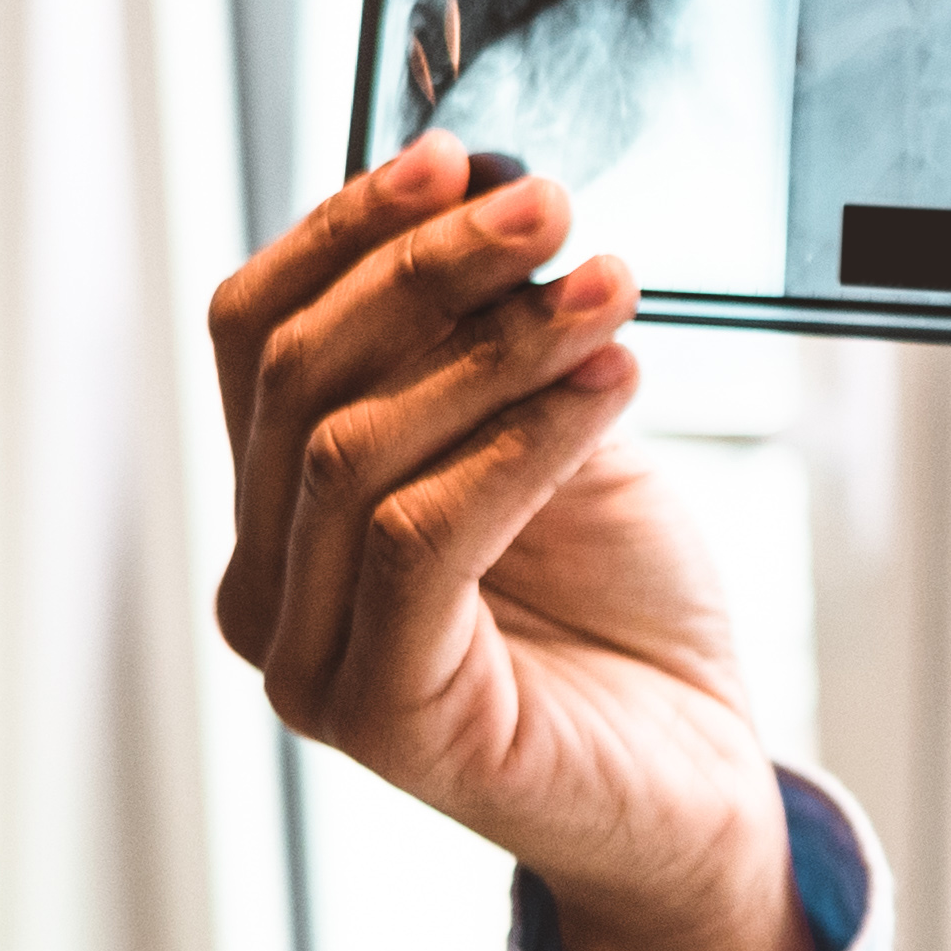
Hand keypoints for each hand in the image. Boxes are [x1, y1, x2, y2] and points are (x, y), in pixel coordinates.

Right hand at [206, 138, 808, 950]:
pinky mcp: (381, 713)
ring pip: (353, 448)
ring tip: (609, 290)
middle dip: (425, 269)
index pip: (255, 336)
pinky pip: (421, 534)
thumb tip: (476, 187)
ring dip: (492, 347)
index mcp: (277, 510)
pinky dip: (521, 439)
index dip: (340, 232)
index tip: (453, 160)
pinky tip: (611, 384)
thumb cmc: (621, 620)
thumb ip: (486, 344)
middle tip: (549, 205)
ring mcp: (306, 660)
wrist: (695, 790)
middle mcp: (264, 587)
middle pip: (295, 376)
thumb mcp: (548, 439)